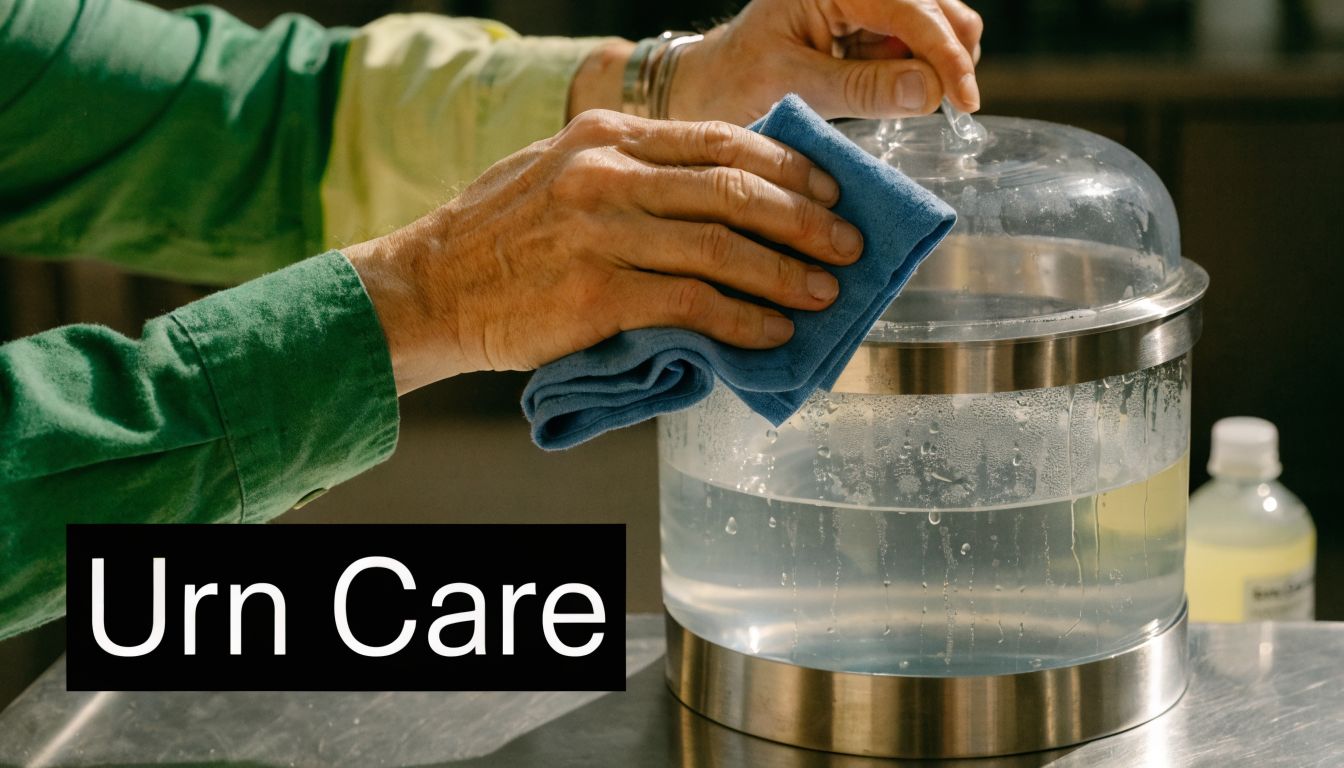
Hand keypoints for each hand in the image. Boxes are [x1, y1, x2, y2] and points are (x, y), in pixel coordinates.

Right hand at [343, 110, 864, 394]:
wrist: (428, 288)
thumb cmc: (497, 236)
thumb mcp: (556, 170)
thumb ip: (628, 169)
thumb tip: (713, 187)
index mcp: (607, 137)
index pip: (721, 140)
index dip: (786, 167)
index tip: (827, 191)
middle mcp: (608, 174)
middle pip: (735, 189)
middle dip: (804, 220)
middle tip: (847, 245)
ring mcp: (602, 231)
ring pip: (723, 247)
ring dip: (786, 273)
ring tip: (824, 293)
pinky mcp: (597, 293)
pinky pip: (693, 303)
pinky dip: (742, 320)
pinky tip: (771, 332)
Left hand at [672, 0, 981, 124]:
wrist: (706, 87)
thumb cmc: (735, 82)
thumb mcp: (794, 87)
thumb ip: (863, 89)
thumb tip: (931, 90)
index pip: (909, 8)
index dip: (945, 53)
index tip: (966, 99)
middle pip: (935, 7)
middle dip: (950, 53)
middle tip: (956, 105)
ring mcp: (862, 6)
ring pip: (932, 26)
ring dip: (936, 64)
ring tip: (914, 102)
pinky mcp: (865, 28)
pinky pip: (911, 47)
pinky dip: (917, 72)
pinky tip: (896, 95)